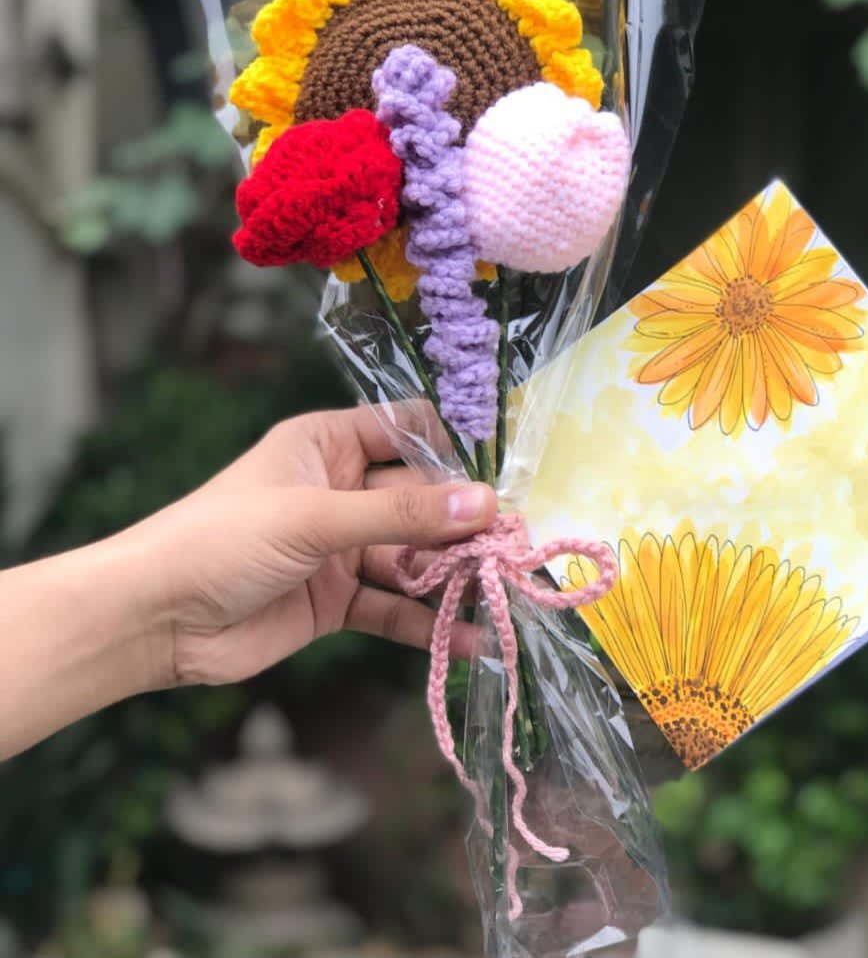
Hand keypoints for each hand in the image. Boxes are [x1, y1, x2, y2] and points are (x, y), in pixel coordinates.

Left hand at [129, 406, 496, 686]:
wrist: (152, 620)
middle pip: (420, 500)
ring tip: (503, 593)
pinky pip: (393, 607)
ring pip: (412, 556)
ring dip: (452, 576)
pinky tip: (469, 638)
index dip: (454, 449)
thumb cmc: (222, 539)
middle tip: (513, 546)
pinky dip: (427, 622)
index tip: (506, 474)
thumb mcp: (314, 518)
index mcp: (328, 445)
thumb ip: (400, 515)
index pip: (407, 431)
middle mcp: (340, 491)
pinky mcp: (336, 601)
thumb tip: (483, 504)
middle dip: (463, 524)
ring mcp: (340, 548)